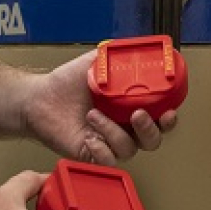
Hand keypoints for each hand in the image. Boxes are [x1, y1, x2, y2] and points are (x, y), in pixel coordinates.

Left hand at [24, 51, 178, 165]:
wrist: (40, 98)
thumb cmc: (68, 82)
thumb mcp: (96, 63)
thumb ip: (117, 57)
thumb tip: (137, 47)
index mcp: (130, 107)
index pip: (160, 117)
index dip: (169, 118)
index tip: (169, 111)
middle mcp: (124, 127)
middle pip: (152, 140)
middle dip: (149, 129)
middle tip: (136, 114)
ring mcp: (109, 143)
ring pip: (128, 149)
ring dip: (114, 133)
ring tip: (93, 115)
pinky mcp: (92, 156)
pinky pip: (108, 162)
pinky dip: (102, 151)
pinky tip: (90, 138)